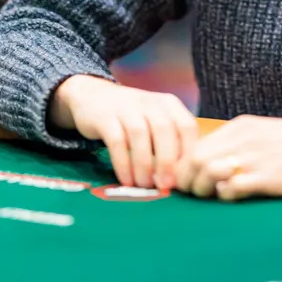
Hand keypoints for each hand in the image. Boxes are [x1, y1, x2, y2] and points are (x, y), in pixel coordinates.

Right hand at [49, 75, 197, 190]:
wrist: (92, 96)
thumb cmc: (132, 116)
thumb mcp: (155, 121)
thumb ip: (169, 142)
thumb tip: (180, 177)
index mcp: (168, 104)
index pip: (187, 126)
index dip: (188, 153)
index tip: (184, 177)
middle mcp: (150, 103)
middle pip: (164, 129)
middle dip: (167, 160)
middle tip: (165, 185)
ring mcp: (126, 108)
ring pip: (139, 134)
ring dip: (144, 163)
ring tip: (144, 185)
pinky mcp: (104, 117)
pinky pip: (116, 141)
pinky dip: (122, 163)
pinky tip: (126, 180)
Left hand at [175, 112, 281, 200]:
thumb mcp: (264, 132)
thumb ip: (238, 143)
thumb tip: (211, 161)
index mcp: (241, 127)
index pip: (196, 146)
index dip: (185, 166)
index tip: (188, 179)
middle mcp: (243, 139)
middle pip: (195, 160)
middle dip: (189, 180)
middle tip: (195, 193)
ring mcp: (255, 158)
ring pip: (208, 173)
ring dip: (204, 189)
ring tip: (212, 195)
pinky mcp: (267, 178)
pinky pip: (231, 188)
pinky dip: (226, 196)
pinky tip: (236, 196)